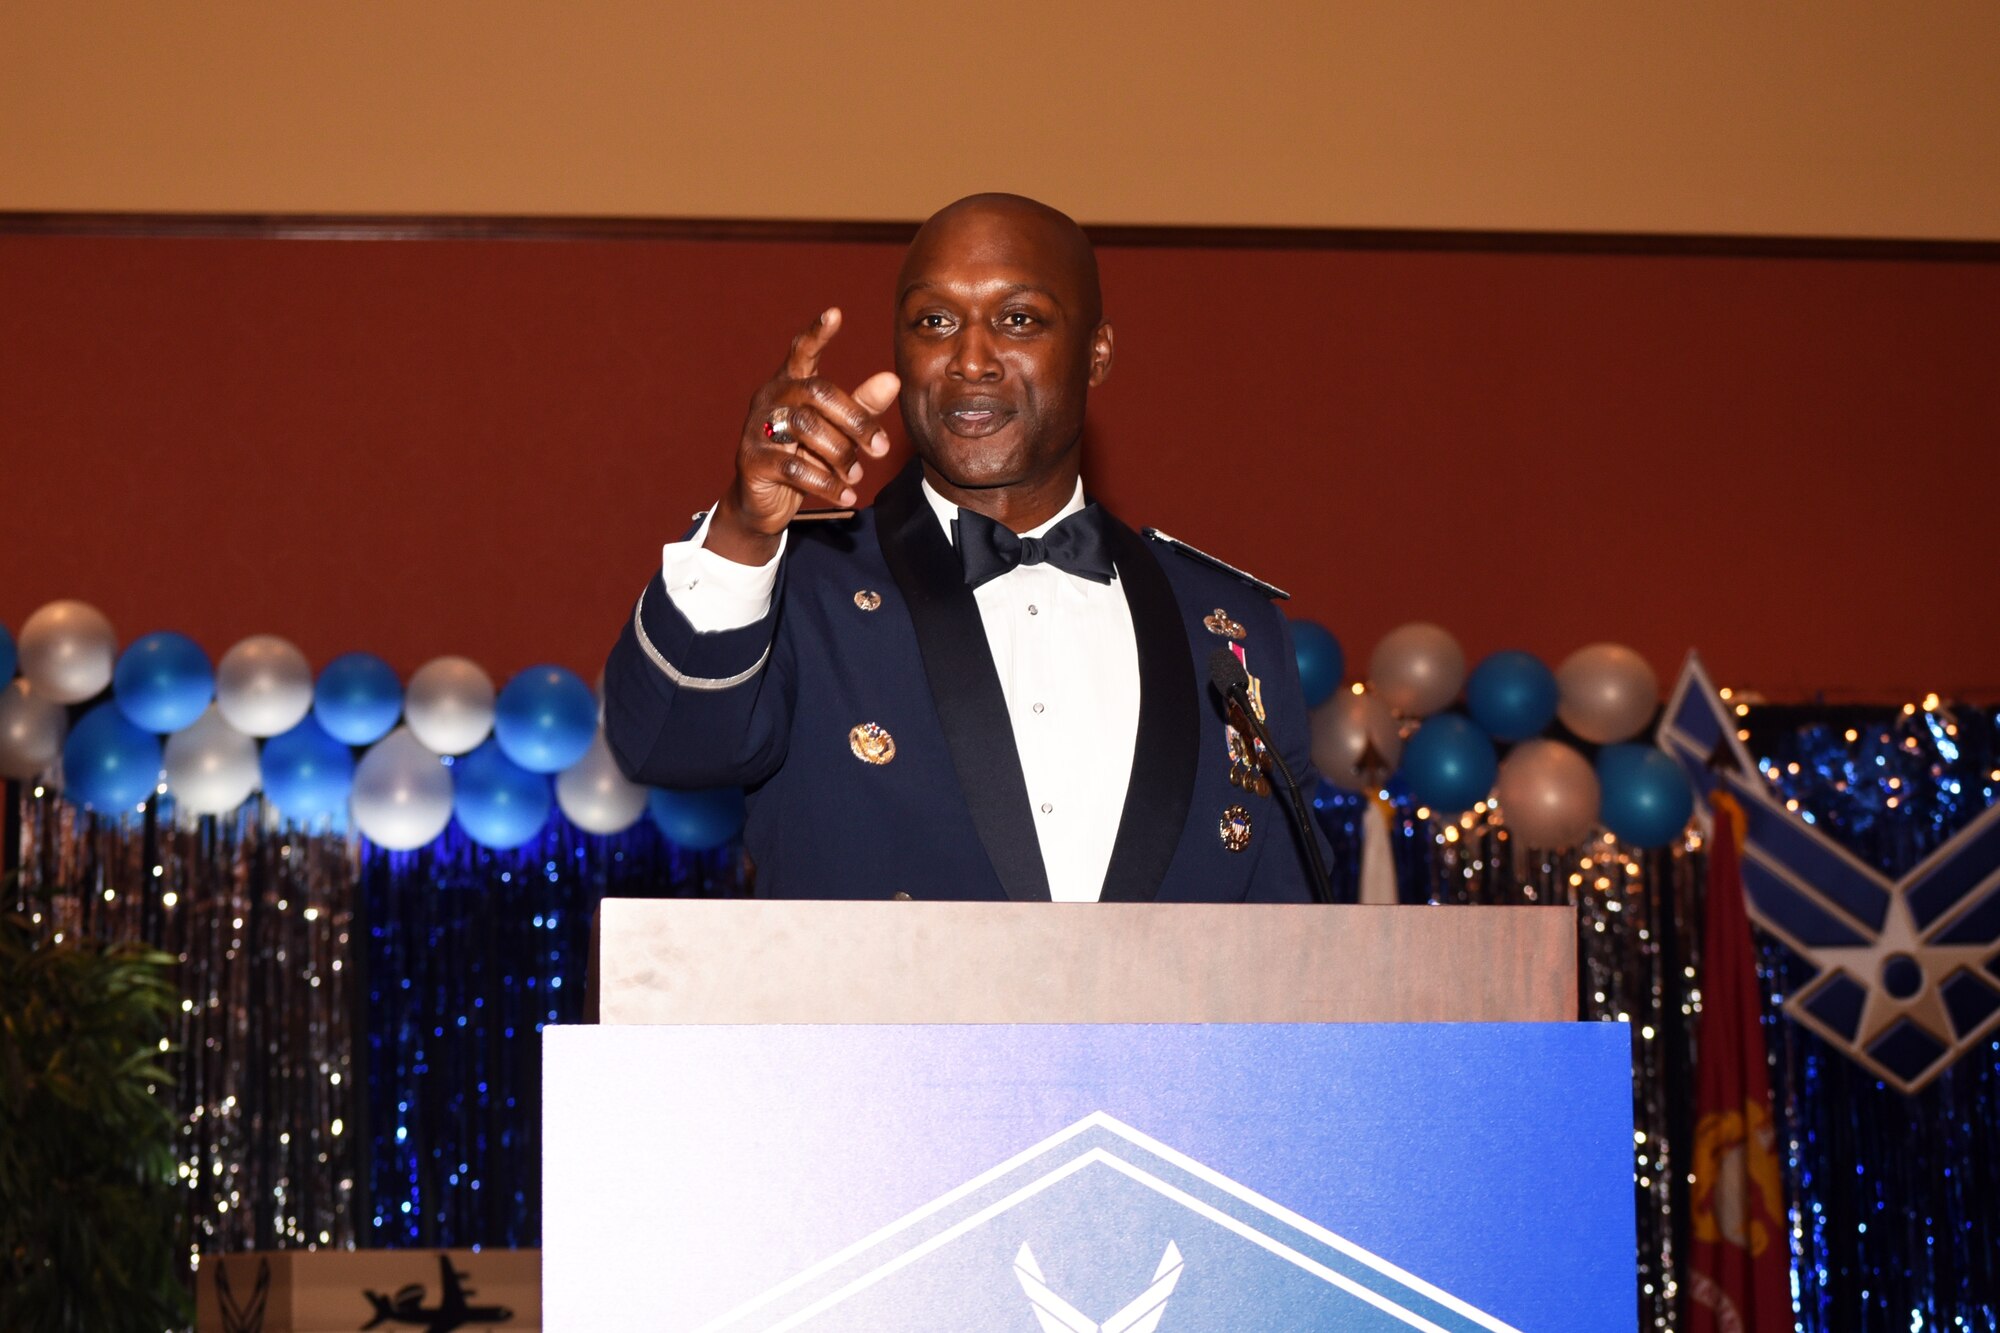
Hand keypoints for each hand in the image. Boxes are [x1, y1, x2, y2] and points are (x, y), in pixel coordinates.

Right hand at [706, 308, 898, 565]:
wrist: (763, 502)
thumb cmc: (804, 458)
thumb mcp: (836, 432)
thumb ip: (862, 406)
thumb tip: (893, 379)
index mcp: (790, 385)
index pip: (802, 352)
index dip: (817, 334)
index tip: (835, 313)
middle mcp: (770, 400)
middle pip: (818, 393)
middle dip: (856, 421)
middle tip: (879, 449)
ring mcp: (757, 429)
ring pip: (807, 429)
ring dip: (840, 455)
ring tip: (855, 475)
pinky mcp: (752, 461)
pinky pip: (796, 467)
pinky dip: (827, 484)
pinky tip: (845, 495)